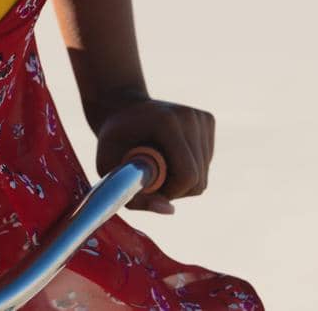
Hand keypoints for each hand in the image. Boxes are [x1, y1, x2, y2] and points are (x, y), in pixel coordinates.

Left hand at [93, 96, 213, 213]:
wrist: (121, 107)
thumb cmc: (112, 141)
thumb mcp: (110, 167)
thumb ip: (137, 196)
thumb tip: (170, 210)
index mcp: (167, 123)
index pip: (188, 175)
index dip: (171, 192)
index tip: (150, 187)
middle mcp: (189, 117)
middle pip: (200, 179)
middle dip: (176, 189)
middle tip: (151, 177)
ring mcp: (201, 117)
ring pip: (204, 173)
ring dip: (181, 179)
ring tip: (158, 163)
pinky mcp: (207, 120)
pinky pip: (206, 161)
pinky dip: (190, 166)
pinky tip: (169, 153)